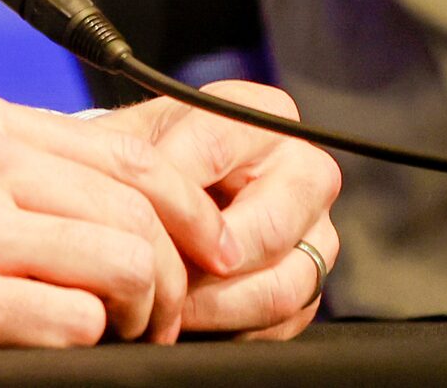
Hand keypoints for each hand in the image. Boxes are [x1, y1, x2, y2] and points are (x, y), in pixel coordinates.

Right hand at [0, 92, 244, 346]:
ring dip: (142, 311)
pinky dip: (89, 338)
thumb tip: (128, 178)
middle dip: (175, 274)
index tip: (211, 242)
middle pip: (139, 215)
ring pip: (124, 267)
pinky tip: (68, 340)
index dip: (191, 207)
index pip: (131, 157)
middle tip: (165, 307)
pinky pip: (75, 324)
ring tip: (123, 327)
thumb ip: (27, 156)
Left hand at [95, 79, 342, 339]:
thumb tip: (129, 207)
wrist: (161, 196)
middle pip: (268, 227)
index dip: (168, 192)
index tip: (132, 223)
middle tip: (156, 280)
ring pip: (281, 285)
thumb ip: (130, 162)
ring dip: (214, 307)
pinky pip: (284, 322)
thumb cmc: (146, 163)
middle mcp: (304, 168)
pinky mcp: (312, 281)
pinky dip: (232, 330)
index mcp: (260, 115)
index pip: (214, 149)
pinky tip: (190, 321)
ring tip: (164, 309)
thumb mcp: (130, 144)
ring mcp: (317, 230)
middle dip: (204, 264)